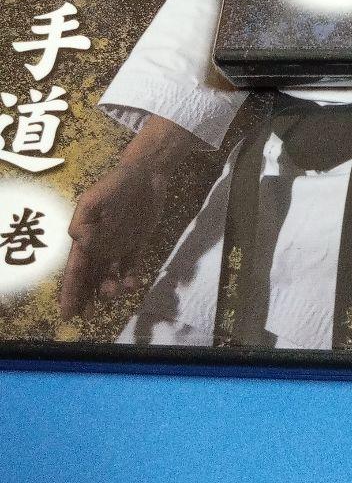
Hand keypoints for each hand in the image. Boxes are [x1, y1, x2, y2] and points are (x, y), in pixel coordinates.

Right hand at [59, 115, 202, 319]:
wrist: (146, 174)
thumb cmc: (116, 184)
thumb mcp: (94, 199)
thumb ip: (84, 221)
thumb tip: (81, 244)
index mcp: (86, 238)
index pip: (76, 269)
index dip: (71, 290)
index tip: (67, 312)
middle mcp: (100, 245)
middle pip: (90, 278)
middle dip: (85, 297)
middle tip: (87, 315)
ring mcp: (119, 246)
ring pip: (110, 276)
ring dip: (108, 289)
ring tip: (114, 292)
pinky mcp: (137, 243)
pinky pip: (132, 266)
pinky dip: (131, 278)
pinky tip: (132, 284)